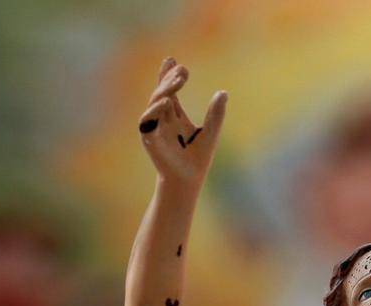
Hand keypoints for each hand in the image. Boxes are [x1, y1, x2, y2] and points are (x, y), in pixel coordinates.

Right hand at [137, 57, 227, 187]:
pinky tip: (167, 102)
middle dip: (169, 80)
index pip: (170, 91)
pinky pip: (148, 122)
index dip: (169, 75)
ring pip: (154, 103)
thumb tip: (223, 92)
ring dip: (164, 91)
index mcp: (174, 116)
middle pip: (162, 93)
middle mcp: (162, 119)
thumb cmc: (198, 158)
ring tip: (178, 81)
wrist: (190, 180)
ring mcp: (154, 128)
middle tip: (182, 69)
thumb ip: (215, 113)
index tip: (174, 61)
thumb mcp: (211, 132)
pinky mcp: (150, 139)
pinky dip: (155, 111)